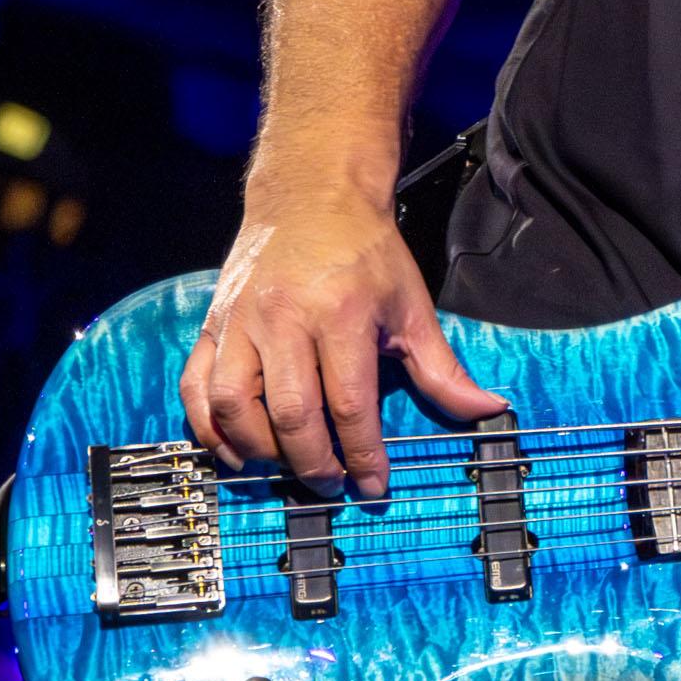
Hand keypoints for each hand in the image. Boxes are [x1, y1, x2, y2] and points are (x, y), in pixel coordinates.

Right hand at [177, 191, 504, 497]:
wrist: (310, 196)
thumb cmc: (364, 251)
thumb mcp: (411, 305)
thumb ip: (441, 367)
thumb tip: (484, 408)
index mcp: (341, 314)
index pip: (349, 404)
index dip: (362, 455)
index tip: (373, 485)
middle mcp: (284, 319)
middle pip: (290, 413)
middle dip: (312, 462)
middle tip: (330, 483)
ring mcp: (240, 322)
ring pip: (232, 404)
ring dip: (257, 448)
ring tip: (284, 464)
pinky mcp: (213, 324)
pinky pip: (195, 385)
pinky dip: (208, 425)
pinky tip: (234, 447)